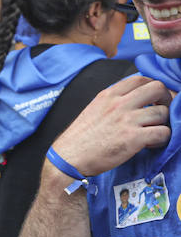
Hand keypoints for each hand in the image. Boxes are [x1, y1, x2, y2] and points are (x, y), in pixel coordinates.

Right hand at [49, 74, 171, 176]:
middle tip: (161, 111)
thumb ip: (114, 101)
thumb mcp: (94, 108)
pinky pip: (163, 132)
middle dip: (166, 99)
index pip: (141, 79)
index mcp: (109, 95)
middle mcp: (119, 104)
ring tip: (153, 132)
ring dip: (163, 123)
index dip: (153, 88)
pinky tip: (151, 143)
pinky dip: (162, 139)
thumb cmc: (80, 137)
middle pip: (157, 88)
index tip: (154, 98)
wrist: (69, 157)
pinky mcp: (133, 138)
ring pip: (163, 112)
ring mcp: (127, 120)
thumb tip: (135, 99)